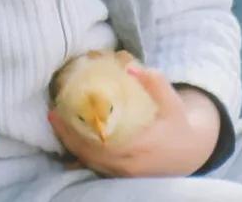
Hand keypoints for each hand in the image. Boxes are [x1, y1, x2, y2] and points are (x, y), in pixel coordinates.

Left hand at [48, 65, 219, 177]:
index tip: (61, 112)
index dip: (77, 131)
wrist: (189, 153)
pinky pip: (95, 167)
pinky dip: (80, 154)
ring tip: (56, 123)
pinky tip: (69, 138)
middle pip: (89, 155)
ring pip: (90, 163)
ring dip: (71, 145)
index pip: (101, 143)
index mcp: (141, 146)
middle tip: (52, 115)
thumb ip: (155, 83)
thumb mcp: (173, 103)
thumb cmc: (178, 124)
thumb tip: (130, 67)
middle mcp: (129, 165)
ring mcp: (124, 174)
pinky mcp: (121, 175)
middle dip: (68, 136)